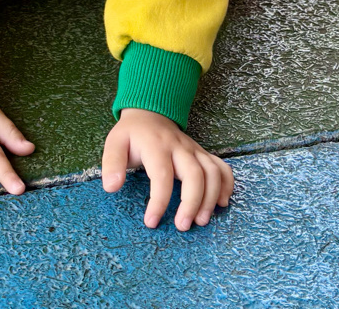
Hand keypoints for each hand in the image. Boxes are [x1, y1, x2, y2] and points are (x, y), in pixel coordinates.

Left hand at [102, 108, 232, 230]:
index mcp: (156, 145)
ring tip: (201, 220)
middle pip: (195, 174)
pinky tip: (221, 203)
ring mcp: (194, 150)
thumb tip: (111, 187)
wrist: (149, 112)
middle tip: (183, 226)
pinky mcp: (203, 153)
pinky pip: (222, 166)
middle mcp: (179, 147)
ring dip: (210, 197)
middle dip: (192, 202)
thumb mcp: (115, 143)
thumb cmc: (132, 134)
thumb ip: (112, 164)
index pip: (161, 175)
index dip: (159, 201)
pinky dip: (227, 184)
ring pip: (212, 172)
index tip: (151, 222)